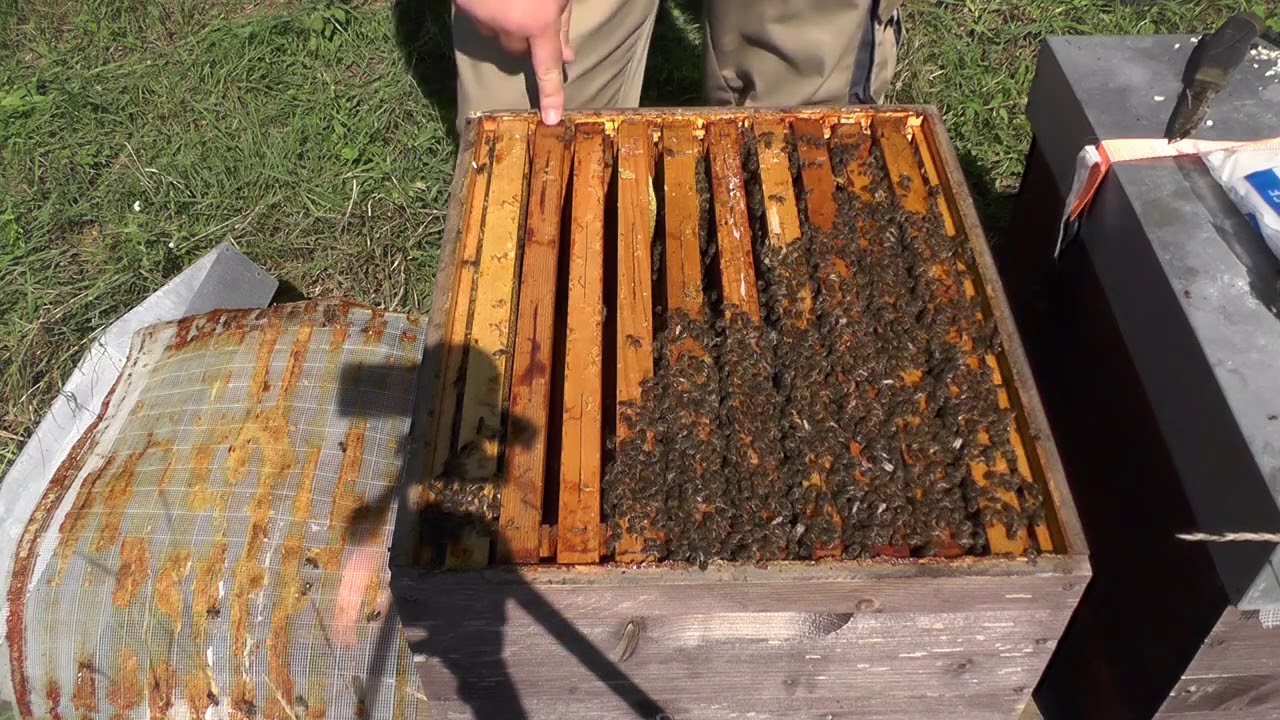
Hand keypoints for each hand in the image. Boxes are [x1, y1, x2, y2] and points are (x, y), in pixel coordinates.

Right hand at [456, 0, 573, 124]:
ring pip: (493, 33)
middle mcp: (509, 25)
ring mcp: (483, 16)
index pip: (547, 67)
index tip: (550, 118)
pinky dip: (482, 8)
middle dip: (522, 36)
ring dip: (499, 22)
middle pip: (515, 48)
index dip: (550, 94)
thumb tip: (567, 58)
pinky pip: (475, 16)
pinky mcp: (463, 4)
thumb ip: (562, 24)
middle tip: (526, 10)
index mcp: (538, 22)